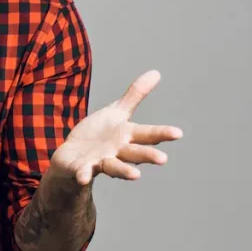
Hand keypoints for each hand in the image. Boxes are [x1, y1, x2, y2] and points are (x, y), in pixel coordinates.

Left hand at [49, 70, 182, 187]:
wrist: (73, 155)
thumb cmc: (100, 134)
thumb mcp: (116, 112)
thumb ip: (135, 96)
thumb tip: (156, 73)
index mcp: (127, 136)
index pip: (147, 134)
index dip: (162, 133)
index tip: (178, 133)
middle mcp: (117, 151)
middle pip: (134, 153)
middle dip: (148, 155)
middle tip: (162, 159)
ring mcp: (100, 161)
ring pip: (114, 166)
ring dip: (124, 171)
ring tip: (136, 175)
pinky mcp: (81, 168)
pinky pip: (83, 172)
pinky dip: (83, 175)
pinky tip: (83, 177)